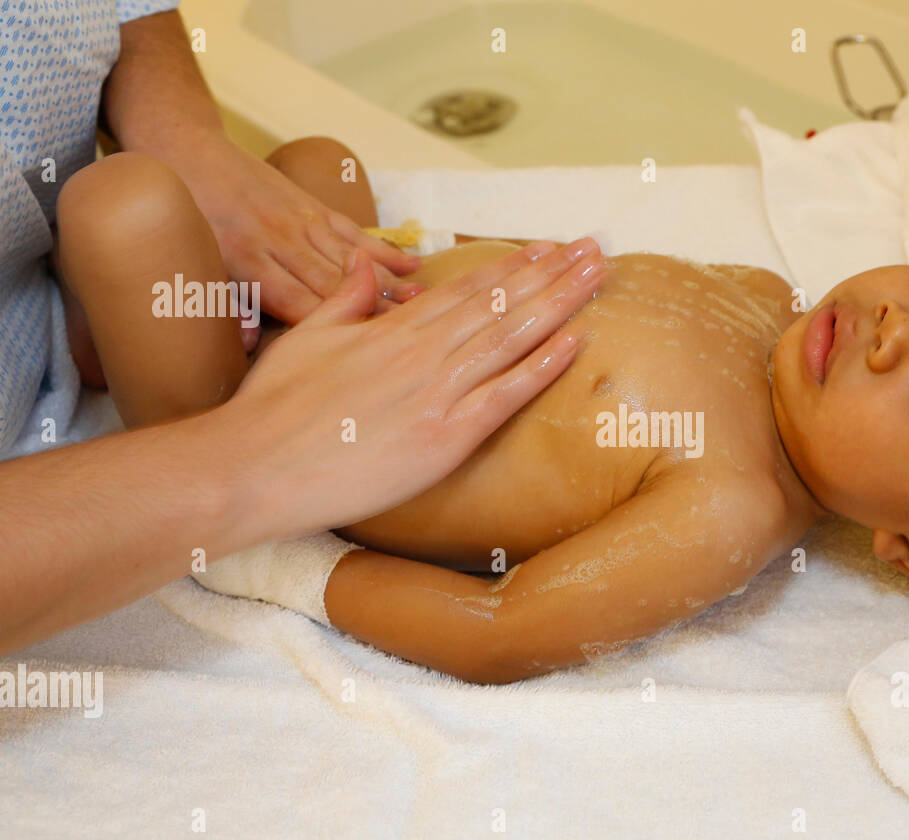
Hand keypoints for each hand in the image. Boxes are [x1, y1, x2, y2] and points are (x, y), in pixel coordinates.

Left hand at [164, 133, 424, 322]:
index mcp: (247, 261)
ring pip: (352, 257)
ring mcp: (301, 220)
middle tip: (412, 332)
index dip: (332, 324)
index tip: (365, 347)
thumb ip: (223, 305)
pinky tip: (413, 262)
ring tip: (423, 301)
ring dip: (389, 280)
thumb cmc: (187, 220)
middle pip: (335, 282)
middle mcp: (280, 240)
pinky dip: (384, 248)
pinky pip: (352, 231)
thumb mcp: (189, 265)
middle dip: (374, 308)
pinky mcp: (312, 206)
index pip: (298, 301)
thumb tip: (247, 342)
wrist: (185, 152)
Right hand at [215, 237, 608, 538]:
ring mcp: (438, 392)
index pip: (467, 289)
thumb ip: (345, 301)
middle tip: (593, 248)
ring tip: (597, 275)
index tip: (546, 248)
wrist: (254, 465)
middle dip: (552, 273)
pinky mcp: (445, 436)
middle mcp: (424, 353)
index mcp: (394, 331)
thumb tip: (365, 268)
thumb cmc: (273, 408)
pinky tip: (577, 341)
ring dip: (561, 302)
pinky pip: (505, 395)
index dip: (512, 267)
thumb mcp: (307, 338)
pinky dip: (543, 366)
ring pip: (512, 336)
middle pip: (502, 303)